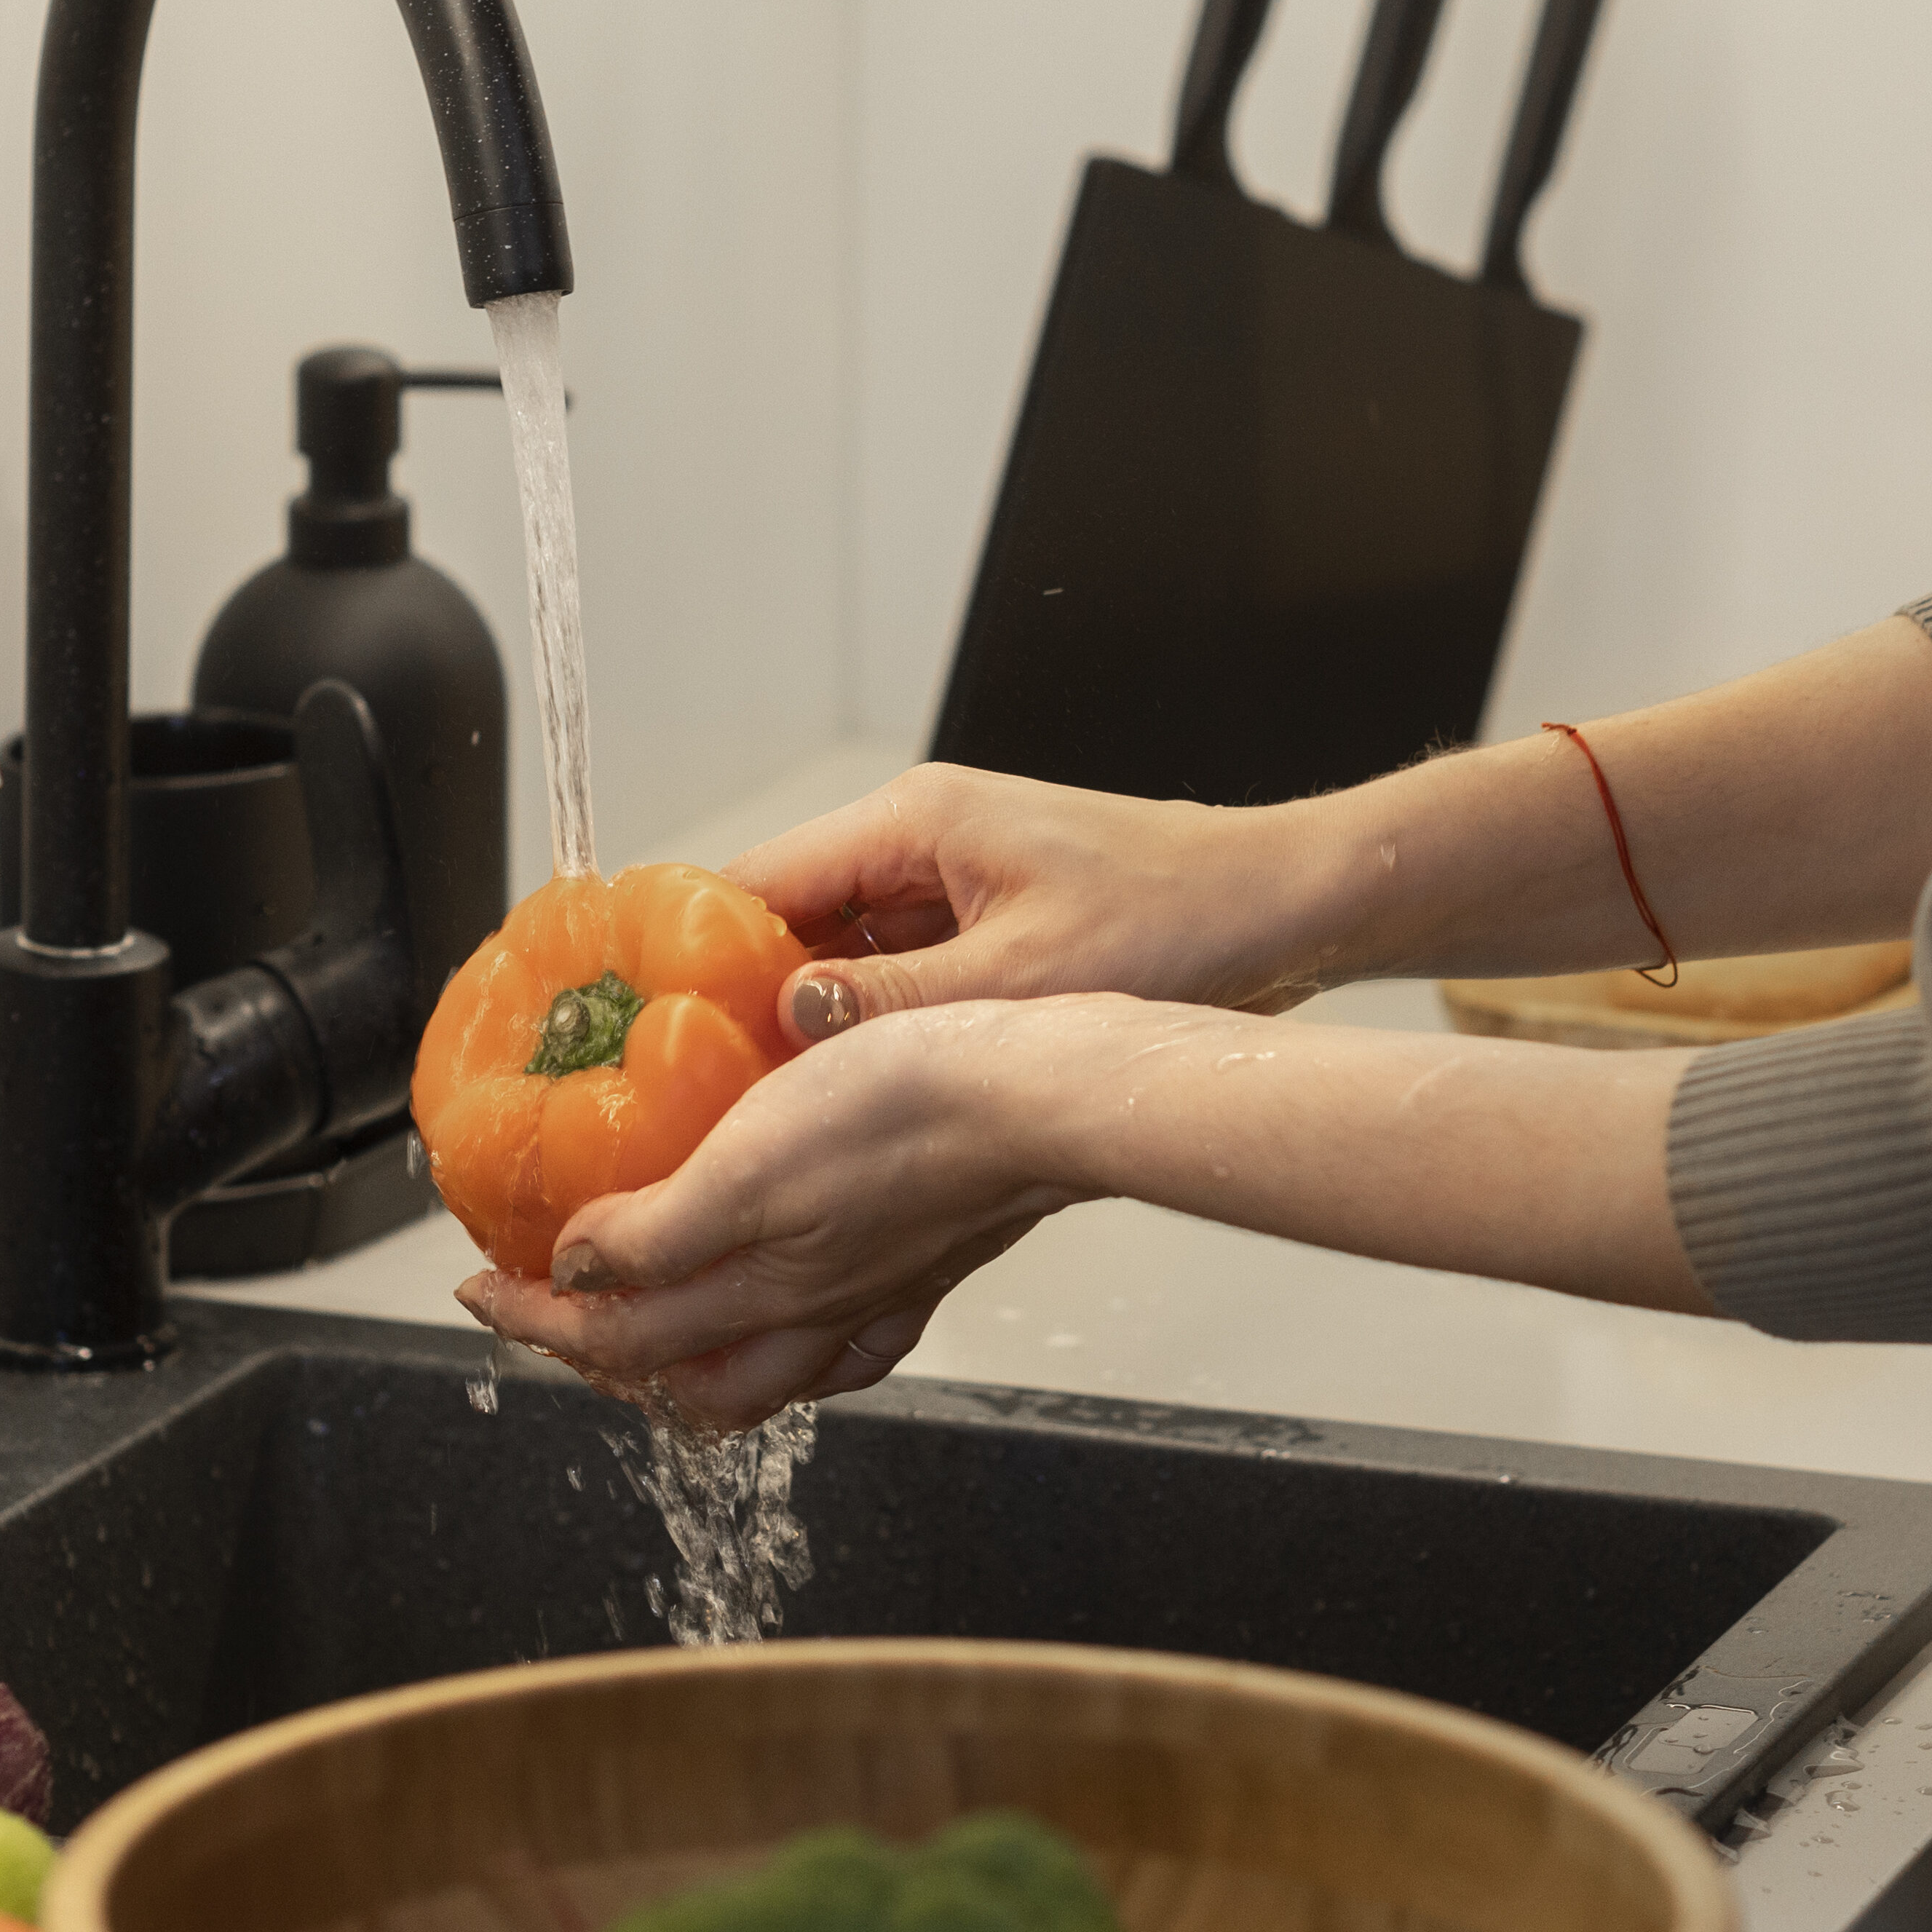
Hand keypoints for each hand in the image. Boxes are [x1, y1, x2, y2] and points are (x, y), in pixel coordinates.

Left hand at [454, 998, 1099, 1429]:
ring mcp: (873, 1296)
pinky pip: (848, 1346)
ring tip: (648, 1326)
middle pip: (680, 1376)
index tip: (479, 1286)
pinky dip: (799, 1352)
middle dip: (597, 1352)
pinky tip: (794, 1321)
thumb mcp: (747, 1161)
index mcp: (760, 1290)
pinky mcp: (925, 1267)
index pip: (614, 1332)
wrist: (1042, 1096)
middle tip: (545, 1308)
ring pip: (761, 1376)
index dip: (532, 1315)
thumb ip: (657, 1233)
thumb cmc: (912, 1108)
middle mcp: (812, 1314)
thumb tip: (578, 1275)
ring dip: (690, 1366)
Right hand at [727, 767, 1343, 1047]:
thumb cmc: (1187, 919)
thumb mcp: (1028, 978)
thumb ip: (899, 1002)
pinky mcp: (982, 927)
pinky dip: (864, 1031)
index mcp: (914, 823)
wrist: (1286, 908)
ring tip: (750, 1108)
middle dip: (736, 1004)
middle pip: (783, 923)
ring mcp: (950, 886)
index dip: (691, 955)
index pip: (756, 881)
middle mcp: (918, 842)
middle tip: (687, 1093)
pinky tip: (843, 1097)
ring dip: (801, 1025)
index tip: (645, 1026)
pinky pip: (892, 980)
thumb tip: (788, 1018)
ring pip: (835, 957)